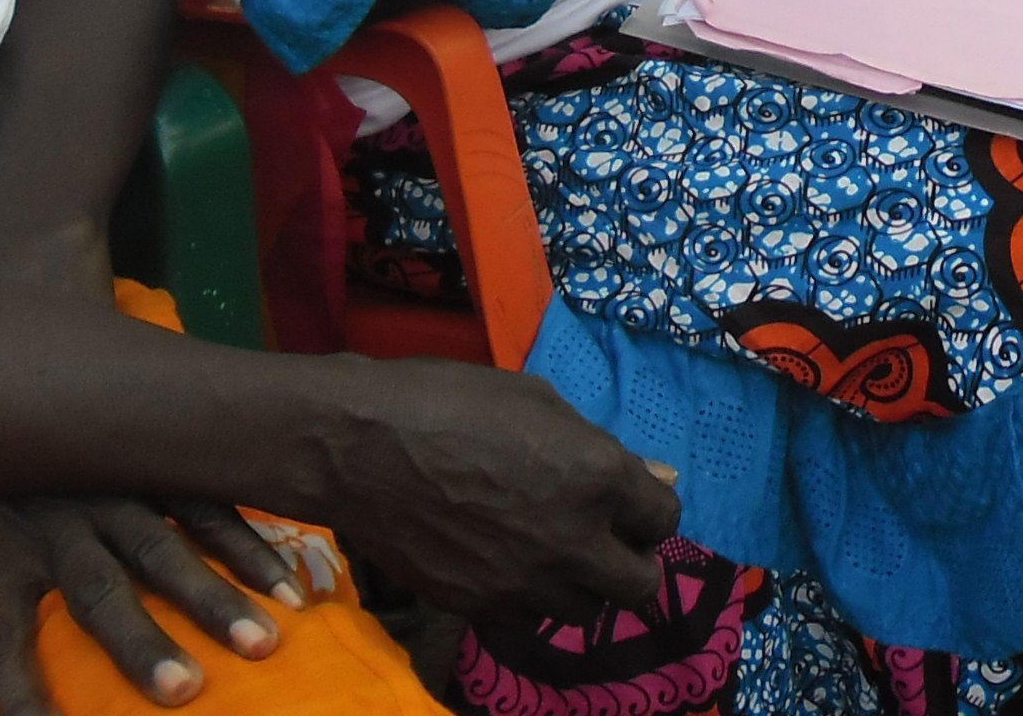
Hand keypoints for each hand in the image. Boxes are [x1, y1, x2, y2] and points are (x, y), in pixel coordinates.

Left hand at [0, 491, 308, 715]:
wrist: (2, 360)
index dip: (16, 696)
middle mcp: (60, 526)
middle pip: (100, 596)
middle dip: (143, 644)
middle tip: (185, 692)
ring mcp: (117, 490)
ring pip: (169, 551)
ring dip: (215, 597)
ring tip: (262, 640)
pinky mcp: (160, 462)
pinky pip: (212, 505)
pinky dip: (250, 544)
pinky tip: (287, 582)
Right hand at [310, 356, 679, 620]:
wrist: (360, 446)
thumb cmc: (452, 401)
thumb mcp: (539, 403)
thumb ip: (603, 448)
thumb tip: (661, 478)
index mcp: (596, 476)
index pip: (662, 517)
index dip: (648, 507)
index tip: (628, 500)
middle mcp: (570, 541)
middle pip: (640, 586)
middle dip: (632, 561)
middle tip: (606, 538)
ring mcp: (522, 582)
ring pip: (585, 611)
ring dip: (582, 583)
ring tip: (554, 549)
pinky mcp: (477, 607)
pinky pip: (528, 621)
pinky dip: (532, 600)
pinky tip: (511, 564)